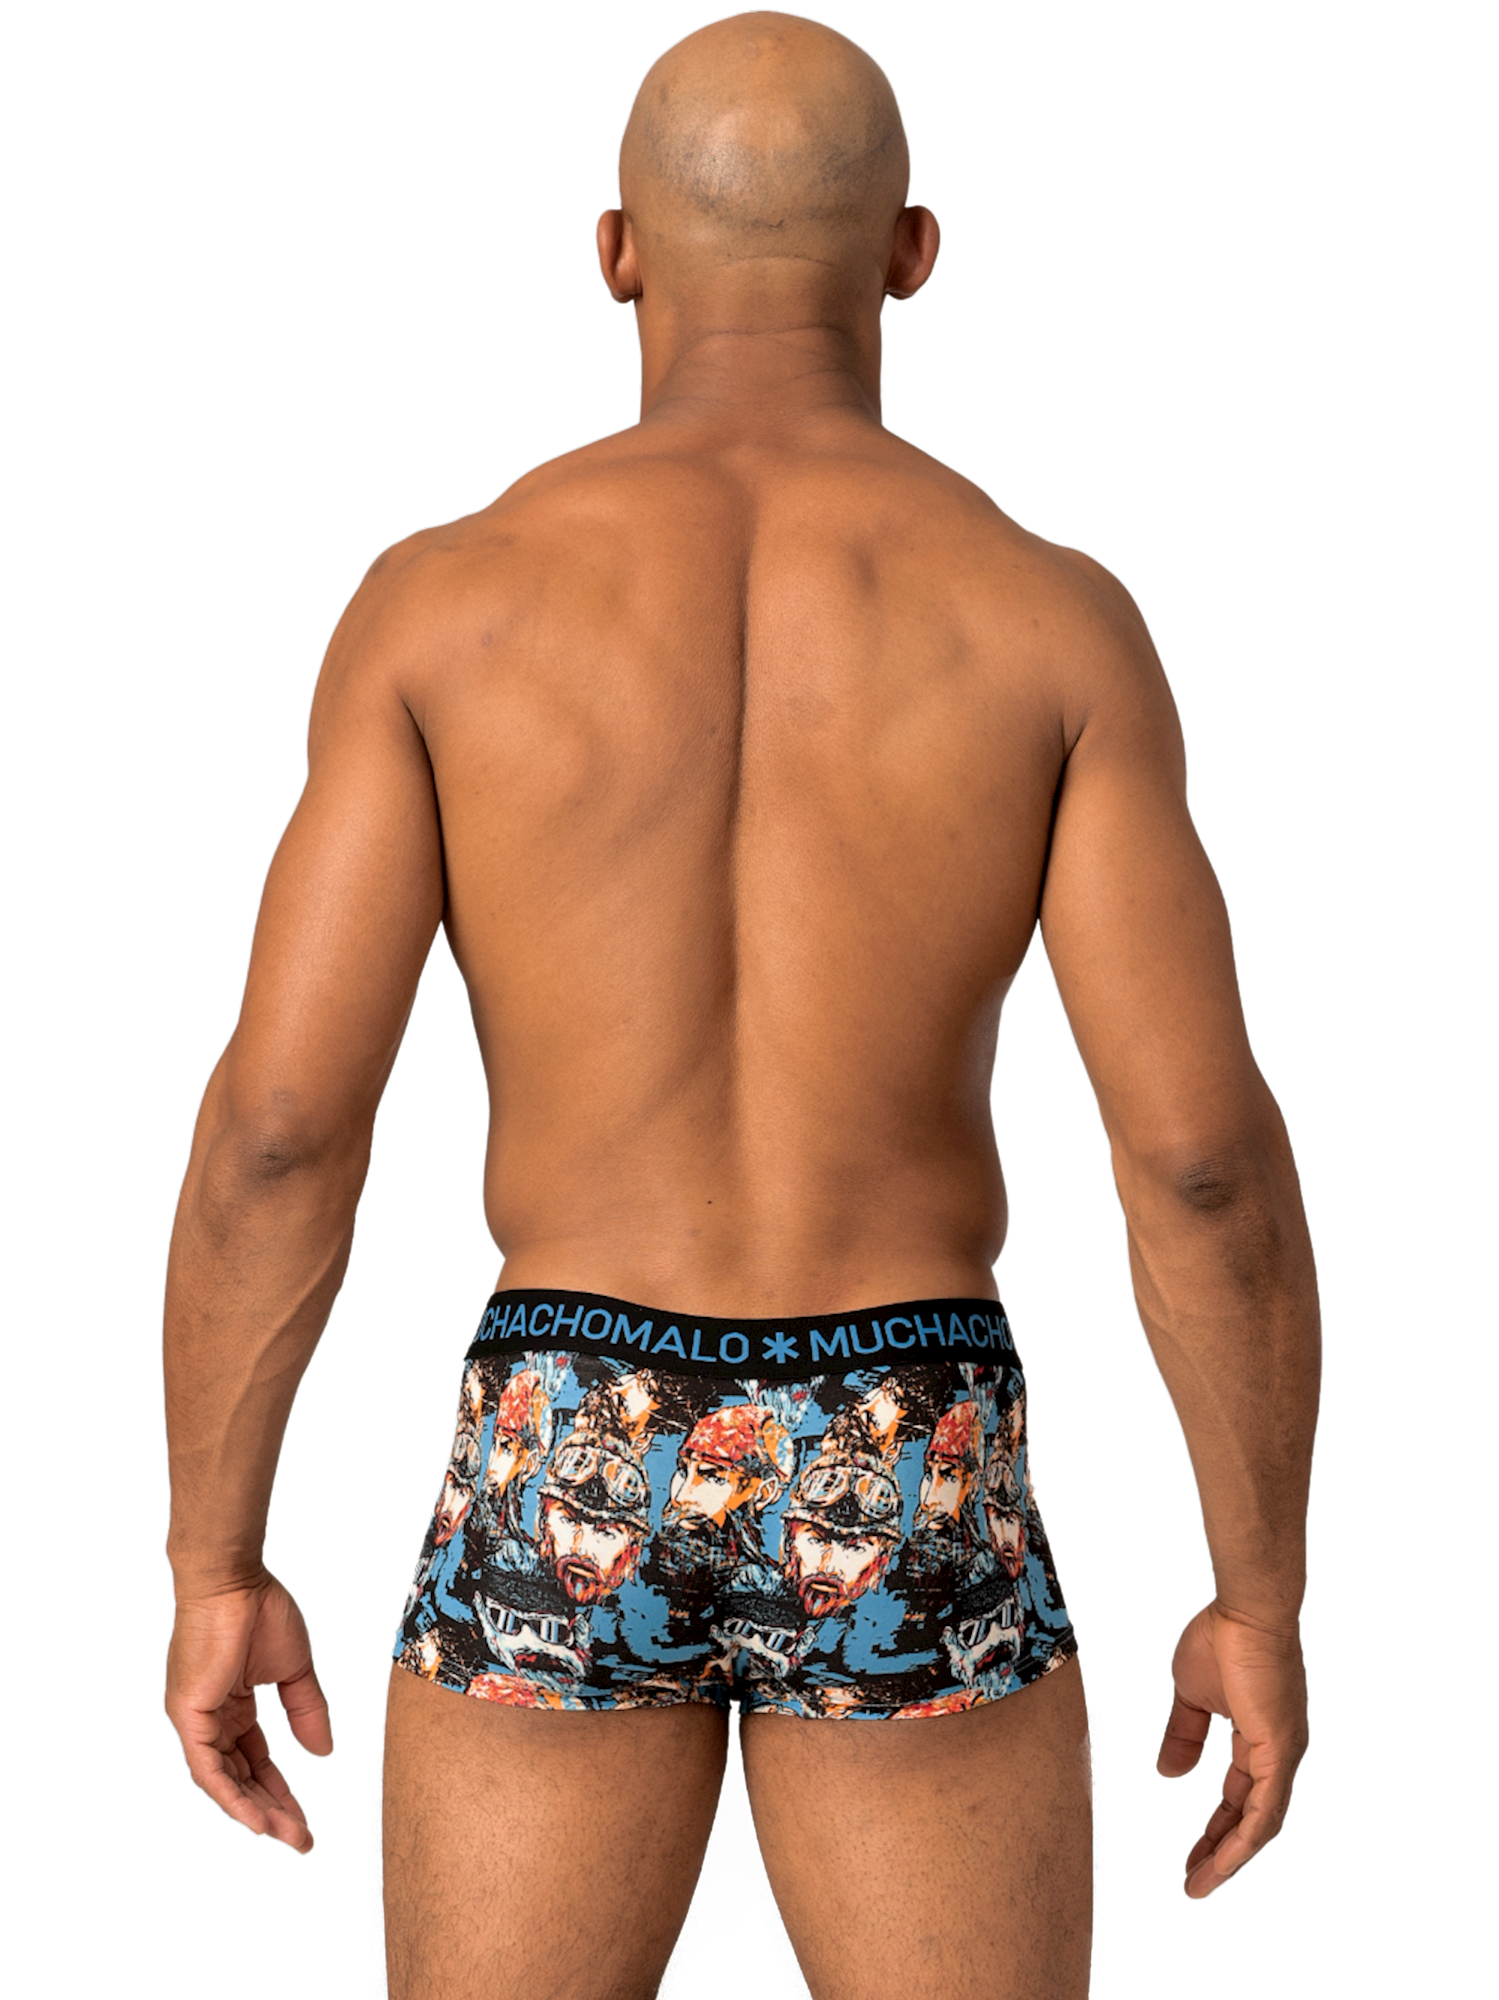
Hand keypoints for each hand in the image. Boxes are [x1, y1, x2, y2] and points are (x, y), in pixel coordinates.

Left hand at [164, 1566, 332, 1853]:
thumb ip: (307, 1711)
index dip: (281, 1792)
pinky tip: (256, 1817)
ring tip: (286, 1835)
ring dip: (255, 1811)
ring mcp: (195, 1719)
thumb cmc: (261, 1611)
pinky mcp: (189, 1715)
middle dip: (272, 1811)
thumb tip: (324, 1753)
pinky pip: (208, 1768)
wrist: (234, 1579)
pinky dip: (231, 1795)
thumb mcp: (294, 1670)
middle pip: (242, 1778)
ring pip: (224, 1781)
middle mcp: (210, 1720)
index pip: (256, 1761)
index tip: (305, 1822)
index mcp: (231, 1706)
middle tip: (301, 1841)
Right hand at [1155, 1600, 1308, 1899]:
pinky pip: (1266, 1810)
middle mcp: (1278, 1754)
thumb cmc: (1221, 1639)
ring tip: (1200, 1884)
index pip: (1238, 1797)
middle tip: (1194, 1883)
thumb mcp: (1191, 1695)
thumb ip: (1184, 1735)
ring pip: (1261, 1824)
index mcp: (1259, 1739)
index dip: (1216, 1829)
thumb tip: (1168, 1774)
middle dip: (1221, 1853)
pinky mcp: (1281, 1751)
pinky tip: (1223, 1862)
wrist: (1244, 1610)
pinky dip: (1244, 1840)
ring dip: (1230, 1858)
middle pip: (1251, 1819)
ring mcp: (1284, 1754)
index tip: (1190, 1857)